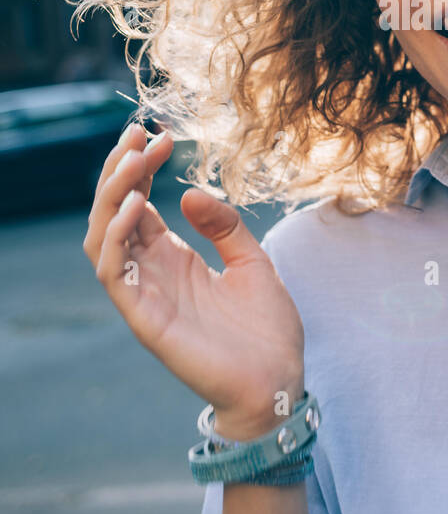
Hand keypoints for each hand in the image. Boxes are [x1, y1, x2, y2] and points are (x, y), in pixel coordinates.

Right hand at [83, 124, 304, 436]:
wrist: (279, 381)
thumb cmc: (266, 328)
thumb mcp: (252, 260)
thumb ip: (224, 225)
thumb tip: (188, 191)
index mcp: (173, 257)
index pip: (137, 202)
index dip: (139, 167)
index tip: (156, 133)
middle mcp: (152, 272)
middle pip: (112, 213)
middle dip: (120, 170)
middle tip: (139, 134)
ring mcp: (144, 294)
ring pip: (101, 238)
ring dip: (111, 196)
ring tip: (132, 160)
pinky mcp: (145, 319)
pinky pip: (114, 273)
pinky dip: (116, 236)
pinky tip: (135, 205)